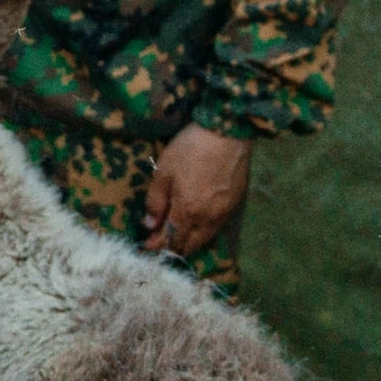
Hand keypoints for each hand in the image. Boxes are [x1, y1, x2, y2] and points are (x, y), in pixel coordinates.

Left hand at [142, 124, 252, 255]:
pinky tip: (195, 224)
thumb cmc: (190, 150)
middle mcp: (208, 219)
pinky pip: (217, 228)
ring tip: (175, 234)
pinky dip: (203, 232)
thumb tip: (149, 224)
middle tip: (158, 239)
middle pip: (189, 245)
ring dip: (189, 241)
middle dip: (172, 247)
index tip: (145, 245)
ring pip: (205, 239)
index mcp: (187, 211)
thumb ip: (155, 201)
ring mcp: (224, 213)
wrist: (227, 133)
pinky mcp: (235, 205)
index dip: (156, 246)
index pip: (170, 240)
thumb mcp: (163, 172)